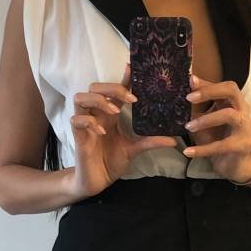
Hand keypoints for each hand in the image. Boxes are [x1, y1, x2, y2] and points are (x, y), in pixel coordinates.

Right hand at [66, 63, 176, 200]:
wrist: (97, 182)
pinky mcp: (77, 136)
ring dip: (98, 100)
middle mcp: (96, 115)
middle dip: (112, 87)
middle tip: (130, 99)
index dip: (123, 78)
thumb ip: (150, 141)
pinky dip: (89, 122)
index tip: (135, 69)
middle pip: (94, 87)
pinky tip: (101, 131)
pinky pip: (76, 120)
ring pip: (80, 97)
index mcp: (109, 114)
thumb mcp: (134, 150)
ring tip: (114, 111)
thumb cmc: (111, 162)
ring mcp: (85, 125)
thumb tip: (174, 140)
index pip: (114, 90)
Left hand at [181, 74, 250, 180]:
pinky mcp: (243, 145)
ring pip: (229, 115)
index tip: (190, 81)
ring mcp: (245, 127)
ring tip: (188, 127)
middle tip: (189, 98)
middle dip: (210, 92)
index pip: (225, 86)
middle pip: (232, 91)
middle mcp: (242, 111)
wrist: (231, 165)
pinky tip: (188, 151)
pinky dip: (203, 149)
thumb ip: (197, 105)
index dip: (208, 84)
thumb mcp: (203, 120)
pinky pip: (222, 145)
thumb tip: (188, 83)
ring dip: (206, 120)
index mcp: (233, 103)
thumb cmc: (216, 139)